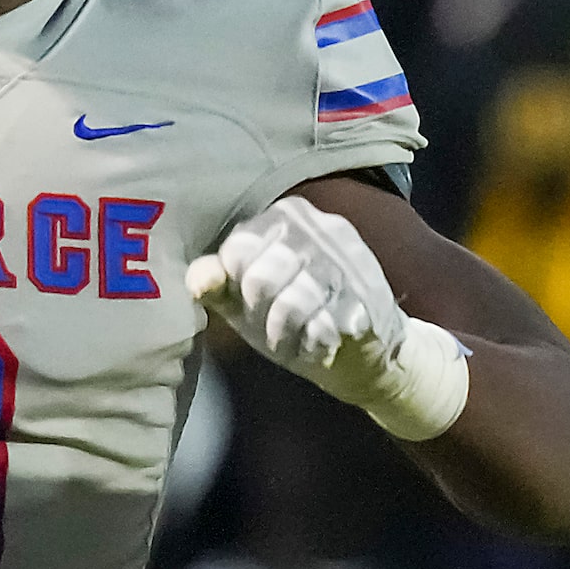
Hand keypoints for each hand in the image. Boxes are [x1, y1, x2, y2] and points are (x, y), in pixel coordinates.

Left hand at [189, 194, 467, 440]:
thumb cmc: (297, 319)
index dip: (236, 291)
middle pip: (260, 279)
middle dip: (260, 318)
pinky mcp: (370, 300)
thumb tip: (199, 278)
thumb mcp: (246, 301)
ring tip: (296, 340)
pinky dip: (314, 349)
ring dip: (286, 338)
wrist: (369, 352)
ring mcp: (351, 262)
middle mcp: (322, 227)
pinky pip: (323, 330)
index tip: (253, 304)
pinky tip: (323, 347)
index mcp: (288, 216)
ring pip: (292, 306)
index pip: (236, 252)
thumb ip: (216, 285)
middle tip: (275, 329)